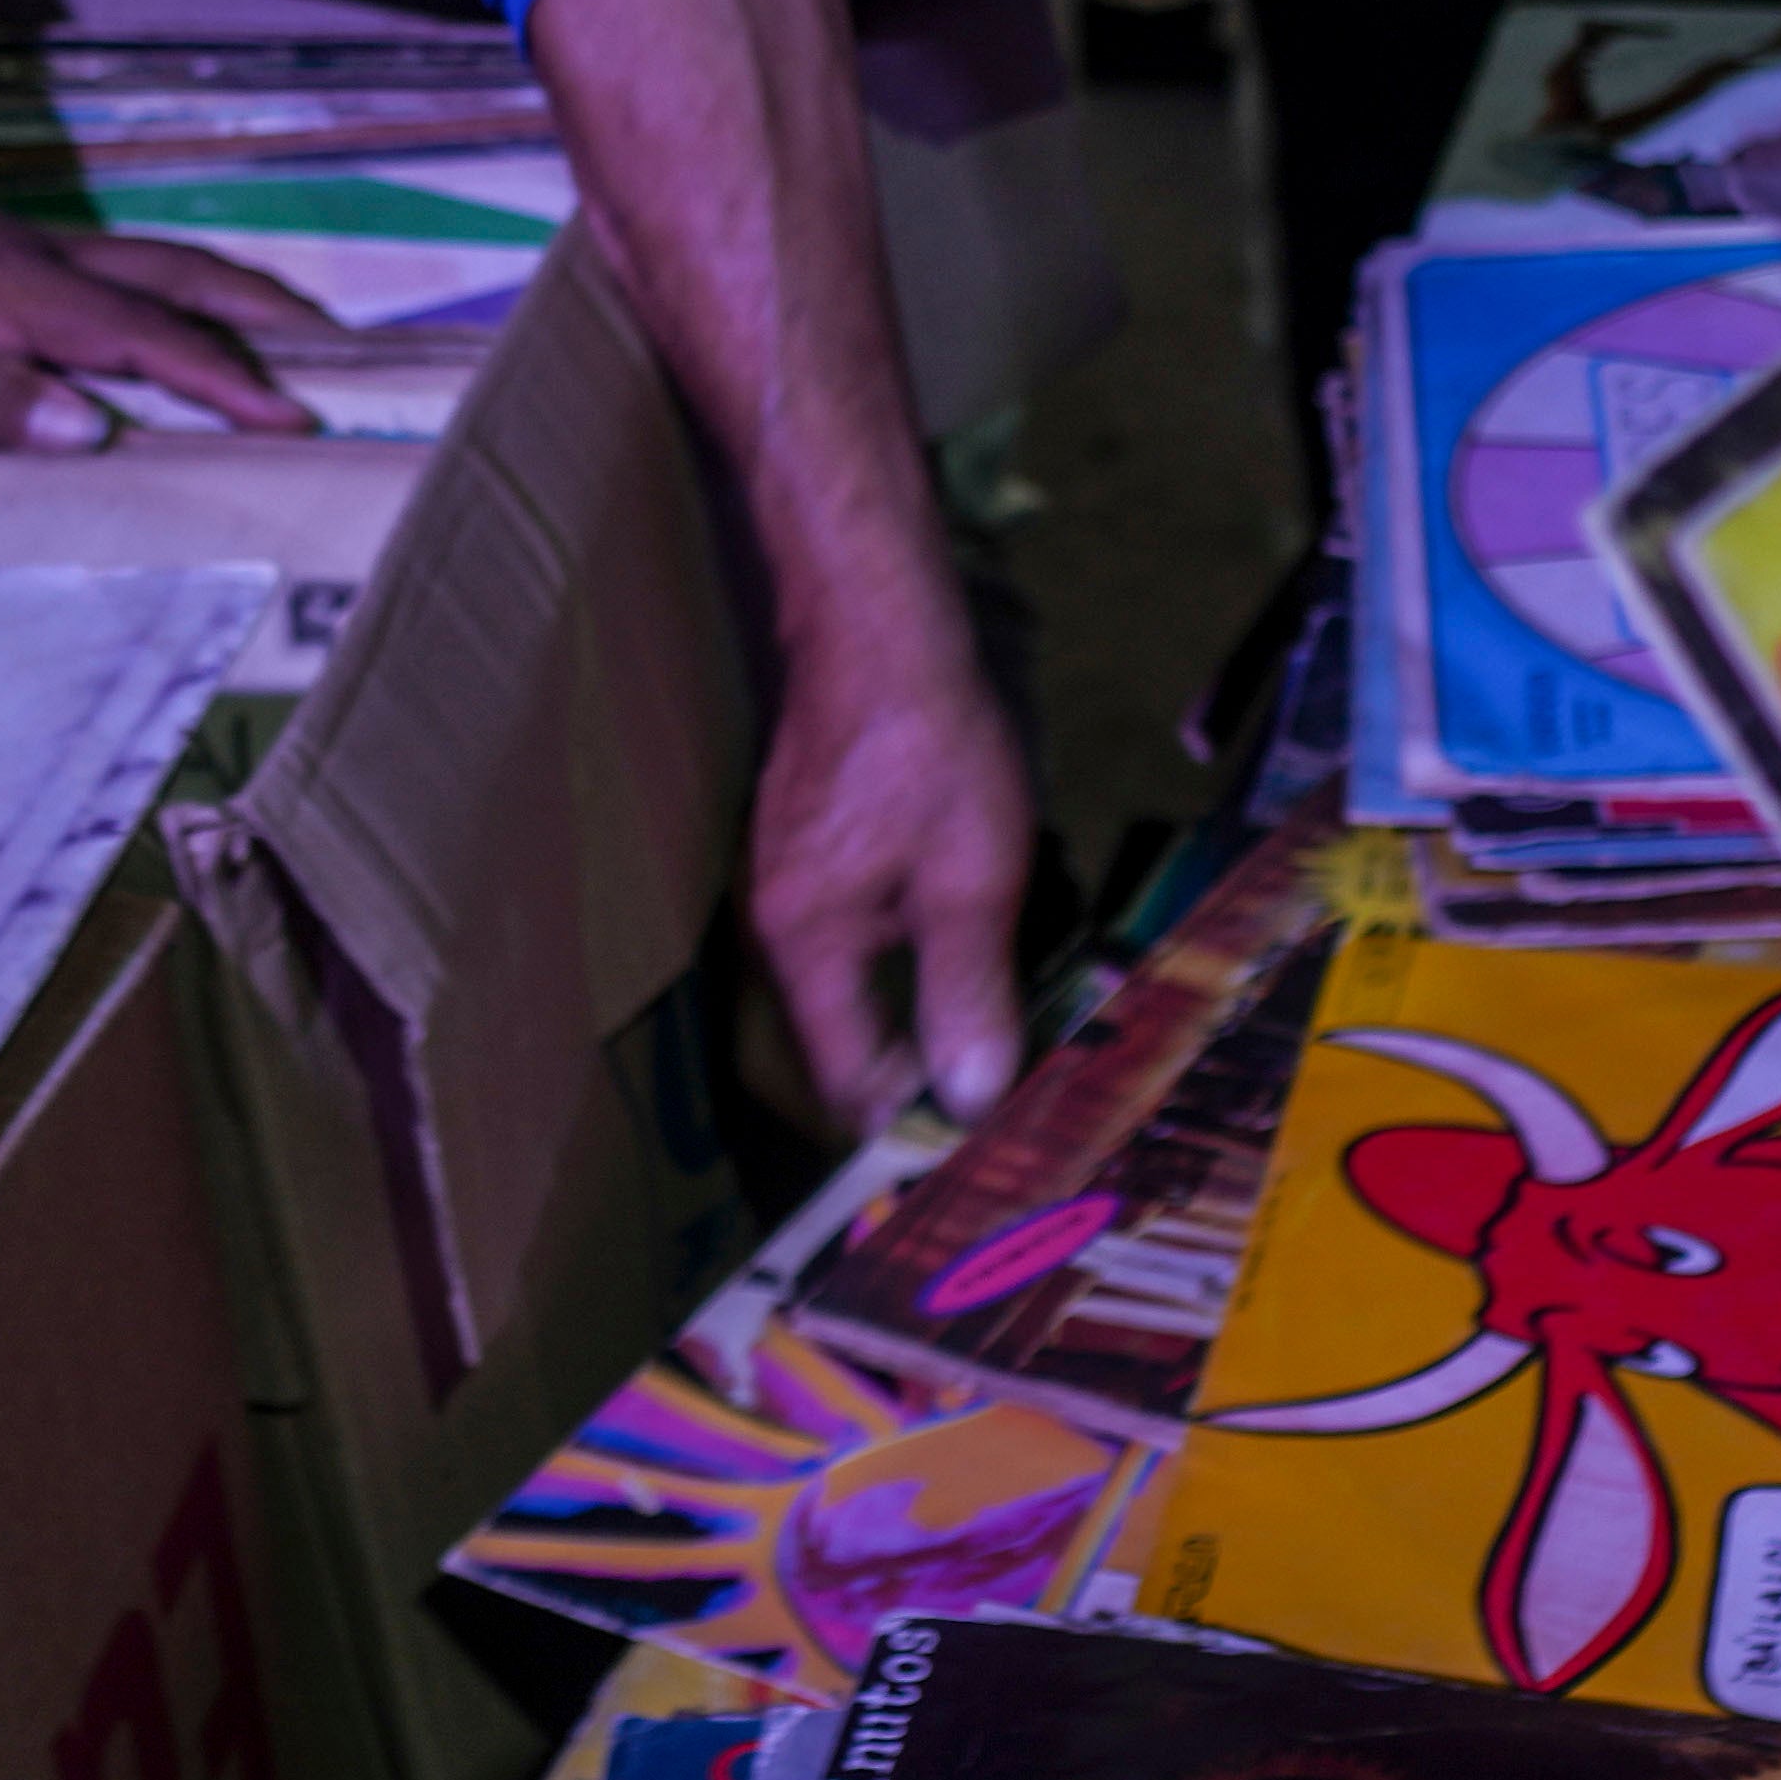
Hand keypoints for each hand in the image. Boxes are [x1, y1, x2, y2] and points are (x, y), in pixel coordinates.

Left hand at [0, 164, 326, 443]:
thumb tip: (91, 430)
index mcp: (8, 295)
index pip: (145, 340)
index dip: (225, 381)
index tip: (297, 416)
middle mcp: (25, 260)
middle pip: (169, 280)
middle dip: (258, 317)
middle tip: (336, 351)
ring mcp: (3, 246)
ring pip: (142, 263)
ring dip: (219, 295)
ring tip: (280, 327)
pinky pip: (100, 266)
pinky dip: (160, 288)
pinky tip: (158, 311)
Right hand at [744, 591, 1032, 1133]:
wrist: (877, 627)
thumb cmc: (929, 747)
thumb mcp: (973, 878)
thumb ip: (968, 993)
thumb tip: (970, 1102)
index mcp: (805, 945)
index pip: (846, 1082)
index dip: (910, 1124)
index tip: (979, 1152)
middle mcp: (776, 927)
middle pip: (843, 1043)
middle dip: (917, 1080)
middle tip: (1003, 1105)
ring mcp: (786, 888)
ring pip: (850, 993)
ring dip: (916, 1022)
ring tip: (997, 1042)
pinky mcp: (808, 854)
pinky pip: (853, 943)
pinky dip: (906, 967)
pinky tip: (965, 957)